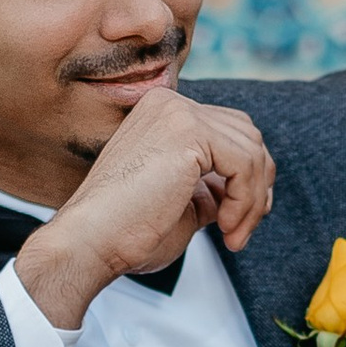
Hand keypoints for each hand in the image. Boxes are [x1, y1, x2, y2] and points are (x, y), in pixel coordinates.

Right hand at [13, 89, 273, 326]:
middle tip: (239, 231)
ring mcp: (178, 112)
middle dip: (256, 186)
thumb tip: (246, 191)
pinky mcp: (188, 131)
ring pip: (252, 150)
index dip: (246, 177)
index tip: (239, 220)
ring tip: (232, 235)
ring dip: (253, 201)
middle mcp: (169, 104)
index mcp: (163, 115)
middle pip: (247, 135)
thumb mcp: (183, 204)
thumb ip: (211, 188)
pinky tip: (224, 227)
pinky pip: (245, 163)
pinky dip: (247, 200)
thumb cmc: (126, 233)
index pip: (229, 132)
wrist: (90, 242)